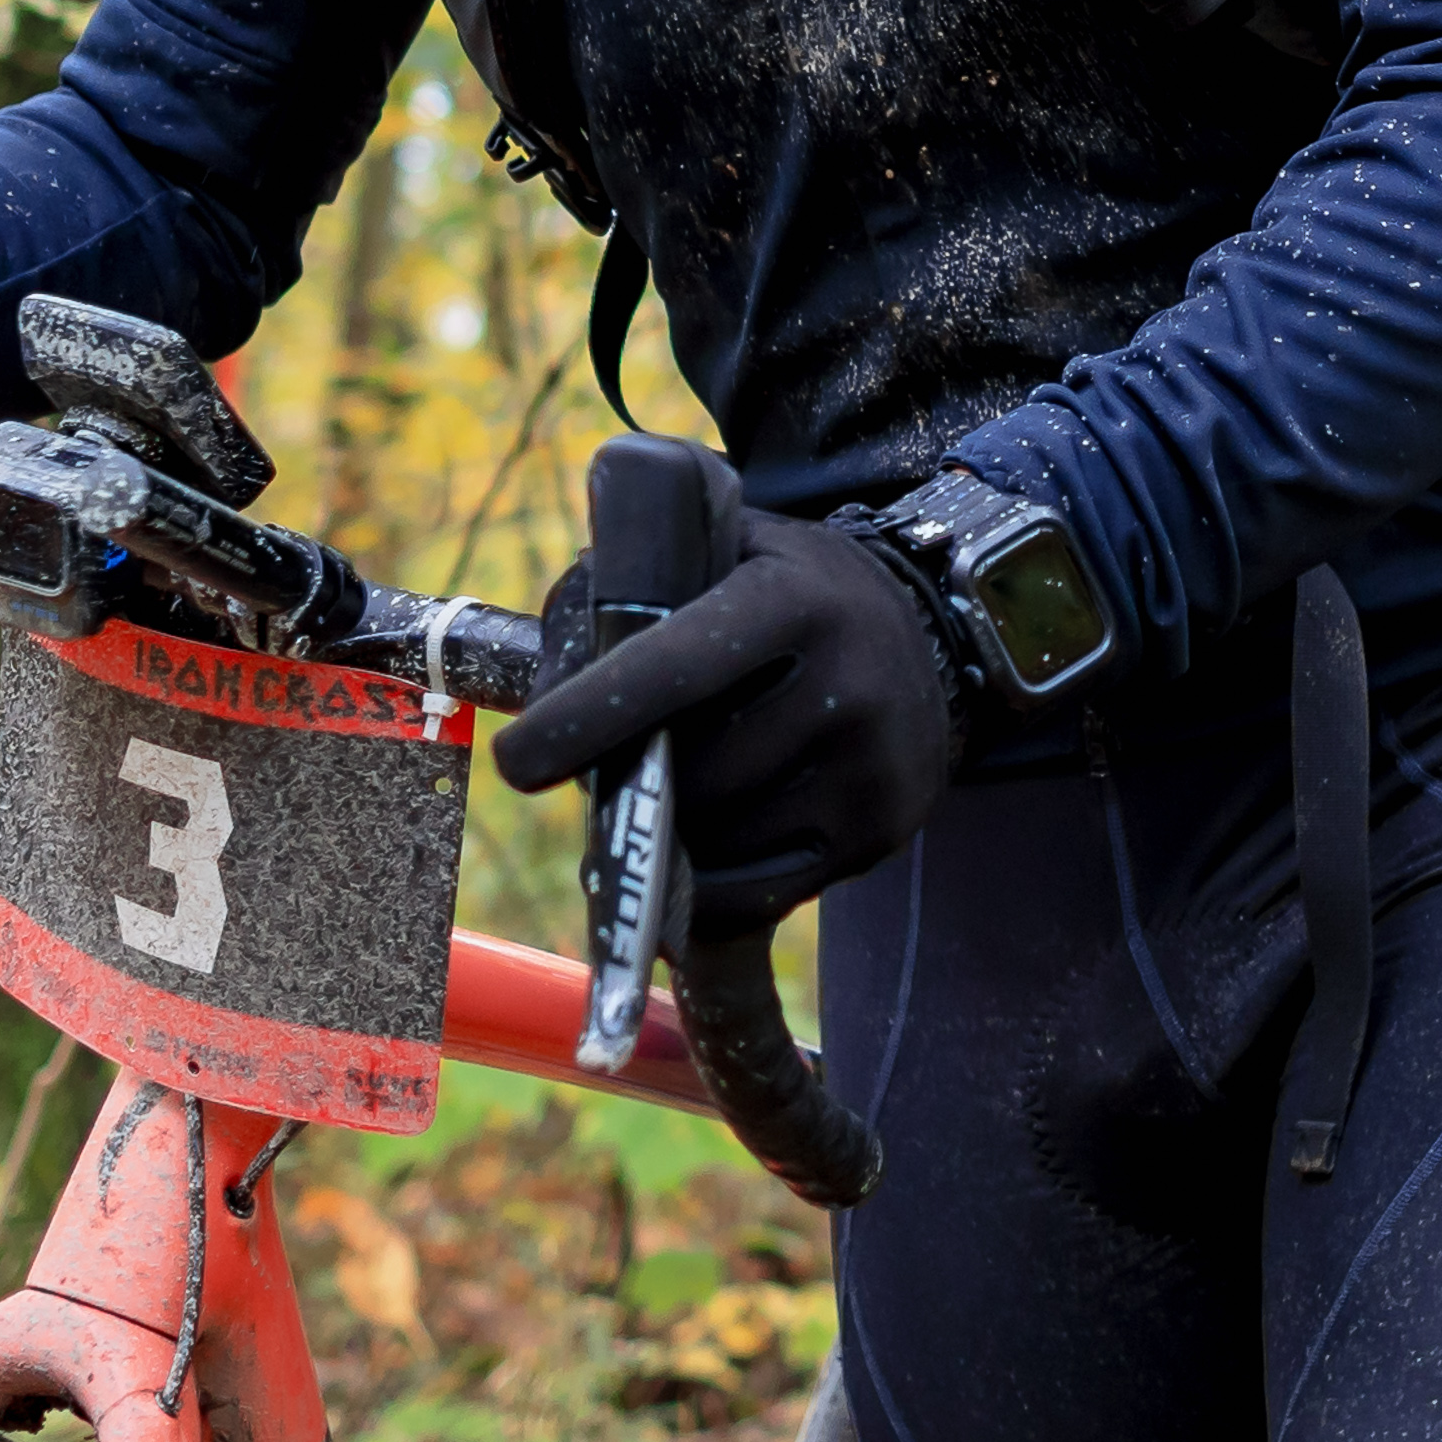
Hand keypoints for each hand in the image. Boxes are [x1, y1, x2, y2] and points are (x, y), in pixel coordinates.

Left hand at [487, 508, 958, 921]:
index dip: (588, 717)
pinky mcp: (879, 832)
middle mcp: (847, 683)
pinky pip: (758, 893)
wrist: (925, 639)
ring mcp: (870, 767)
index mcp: (793, 599)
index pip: (675, 667)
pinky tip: (689, 854)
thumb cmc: (783, 592)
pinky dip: (704, 887)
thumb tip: (549, 688)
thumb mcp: (724, 548)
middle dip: (628, 784)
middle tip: (598, 776)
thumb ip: (630, 584)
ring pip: (719, 840)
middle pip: (693, 773)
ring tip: (654, 806)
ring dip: (665, 836)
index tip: (515, 763)